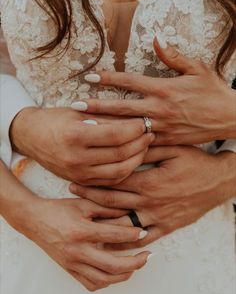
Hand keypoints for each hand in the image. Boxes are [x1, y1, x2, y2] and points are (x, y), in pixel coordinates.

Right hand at [11, 107, 153, 185]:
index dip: (134, 129)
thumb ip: (106, 119)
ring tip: (144, 146)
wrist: (30, 137)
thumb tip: (135, 121)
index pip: (115, 135)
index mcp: (74, 136)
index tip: (144, 122)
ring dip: (136, 159)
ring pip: (119, 172)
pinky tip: (132, 160)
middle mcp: (76, 158)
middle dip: (140, 143)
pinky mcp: (80, 181)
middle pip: (120, 155)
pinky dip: (125, 171)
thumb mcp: (78, 112)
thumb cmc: (55, 119)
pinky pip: (110, 181)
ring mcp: (78, 173)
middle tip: (150, 133)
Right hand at [20, 197, 149, 290]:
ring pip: (104, 279)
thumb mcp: (83, 204)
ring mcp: (73, 264)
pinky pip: (91, 284)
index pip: (114, 236)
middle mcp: (78, 251)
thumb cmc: (59, 210)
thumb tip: (130, 213)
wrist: (34, 220)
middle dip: (135, 263)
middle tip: (147, 256)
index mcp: (82, 231)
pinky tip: (115, 274)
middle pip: (113, 265)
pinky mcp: (69, 270)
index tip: (143, 232)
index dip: (133, 234)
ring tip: (134, 265)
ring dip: (123, 275)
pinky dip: (106, 281)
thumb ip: (107, 208)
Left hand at [70, 146, 235, 249]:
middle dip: (89, 198)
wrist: (220, 181)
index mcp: (149, 181)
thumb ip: (147, 148)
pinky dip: (127, 242)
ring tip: (85, 218)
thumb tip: (124, 141)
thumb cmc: (197, 162)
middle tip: (72, 194)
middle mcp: (150, 202)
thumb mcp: (173, 149)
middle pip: (112, 202)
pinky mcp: (167, 227)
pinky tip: (112, 241)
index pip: (113, 182)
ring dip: (102, 221)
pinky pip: (144, 238)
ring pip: (123, 224)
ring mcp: (158, 217)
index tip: (76, 178)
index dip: (92, 181)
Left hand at [76, 37, 235, 144]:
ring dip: (106, 126)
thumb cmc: (212, 92)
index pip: (130, 81)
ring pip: (127, 128)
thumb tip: (157, 39)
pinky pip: (141, 144)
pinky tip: (109, 146)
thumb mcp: (197, 69)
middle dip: (97, 106)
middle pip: (121, 107)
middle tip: (76, 106)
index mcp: (163, 89)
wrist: (229, 118)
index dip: (108, 78)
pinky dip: (125, 144)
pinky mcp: (166, 141)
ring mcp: (161, 127)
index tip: (90, 77)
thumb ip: (174, 56)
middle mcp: (158, 109)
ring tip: (86, 127)